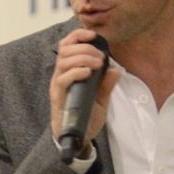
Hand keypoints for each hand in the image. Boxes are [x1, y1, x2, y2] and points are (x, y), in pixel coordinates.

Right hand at [50, 29, 118, 147]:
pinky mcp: (58, 97)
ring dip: (82, 57)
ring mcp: (58, 86)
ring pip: (63, 61)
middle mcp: (60, 75)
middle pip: (65, 49)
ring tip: (96, 63)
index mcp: (68, 71)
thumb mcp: (101, 100)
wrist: (78, 139)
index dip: (78, 36)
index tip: (93, 35)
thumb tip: (115, 70)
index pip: (67, 46)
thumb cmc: (86, 117)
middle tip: (100, 56)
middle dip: (85, 48)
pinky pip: (63, 79)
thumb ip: (107, 85)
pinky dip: (76, 72)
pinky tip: (87, 72)